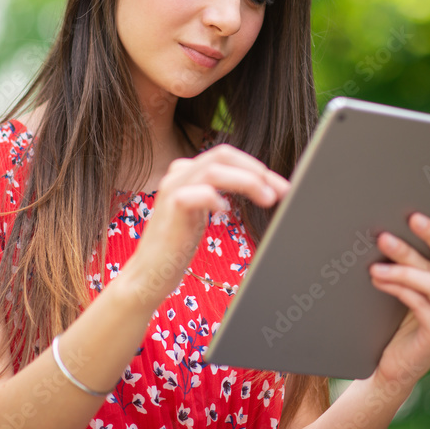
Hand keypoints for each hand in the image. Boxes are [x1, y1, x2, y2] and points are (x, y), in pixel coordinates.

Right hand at [127, 144, 289, 302]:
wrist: (149, 274)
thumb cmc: (176, 246)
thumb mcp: (201, 213)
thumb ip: (218, 195)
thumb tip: (257, 189)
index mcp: (187, 173)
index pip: (226, 156)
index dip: (256, 167)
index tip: (280, 186)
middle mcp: (178, 174)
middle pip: (223, 154)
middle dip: (256, 170)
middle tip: (280, 190)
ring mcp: (173, 189)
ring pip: (215, 169)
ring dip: (247, 181)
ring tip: (267, 199)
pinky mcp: (172, 208)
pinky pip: (200, 192)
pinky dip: (217, 198)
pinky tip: (224, 211)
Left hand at [367, 213, 429, 387]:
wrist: (393, 364)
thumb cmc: (396, 320)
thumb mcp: (405, 287)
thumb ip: (411, 264)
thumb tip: (392, 230)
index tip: (413, 216)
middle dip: (413, 246)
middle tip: (385, 236)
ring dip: (401, 271)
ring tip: (374, 266)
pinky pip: (421, 304)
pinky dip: (399, 289)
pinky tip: (380, 281)